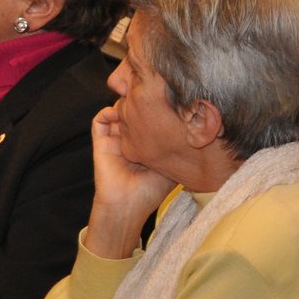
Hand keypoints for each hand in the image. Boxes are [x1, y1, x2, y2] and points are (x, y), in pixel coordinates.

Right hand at [85, 106, 176, 258]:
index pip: (149, 116)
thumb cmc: (152, 190)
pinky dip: (108, 111)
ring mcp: (116, 138)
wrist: (129, 206)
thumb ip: (178, 146)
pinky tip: (121, 113)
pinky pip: (100, 120)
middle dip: (140, 99)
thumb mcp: (173, 163)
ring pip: (117, 110)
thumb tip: (199, 130)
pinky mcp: (101, 142)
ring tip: (136, 100)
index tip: (167, 98)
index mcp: (146, 141)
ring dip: (125, 102)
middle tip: (151, 92)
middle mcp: (130, 137)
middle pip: (133, 110)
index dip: (156, 106)